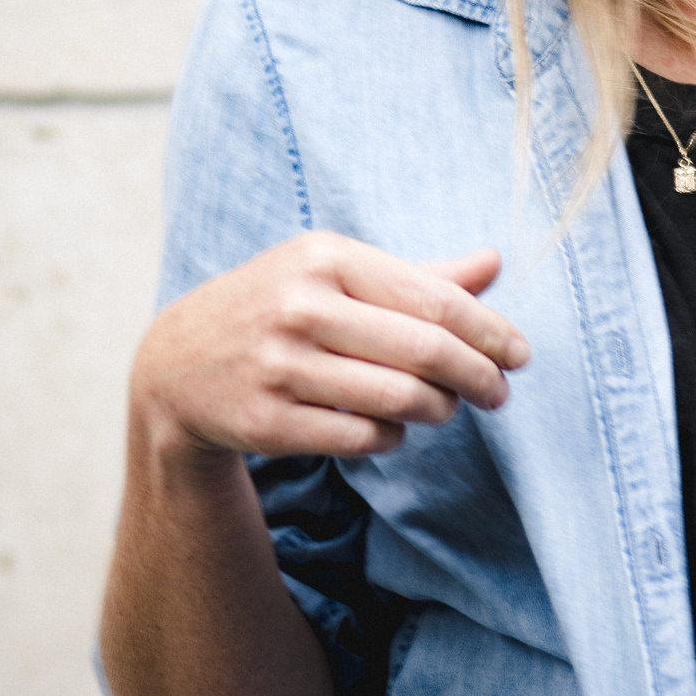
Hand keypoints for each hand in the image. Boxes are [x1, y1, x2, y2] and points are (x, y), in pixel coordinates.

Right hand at [130, 234, 529, 462]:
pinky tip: (396, 427)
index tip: (521, 354)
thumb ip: (418, 275)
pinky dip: (394, 437)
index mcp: (326, 257)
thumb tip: (495, 263)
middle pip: (424, 351)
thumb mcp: (337, 275)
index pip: (434, 298)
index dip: (488, 331)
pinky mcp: (267, 421)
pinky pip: (363, 438)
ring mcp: (279, 366)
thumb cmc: (281, 310)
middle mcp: (300, 306)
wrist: (174, 366)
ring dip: (439, 410)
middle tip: (500, 393)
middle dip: (478, 377)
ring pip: (399, 399)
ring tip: (447, 408)